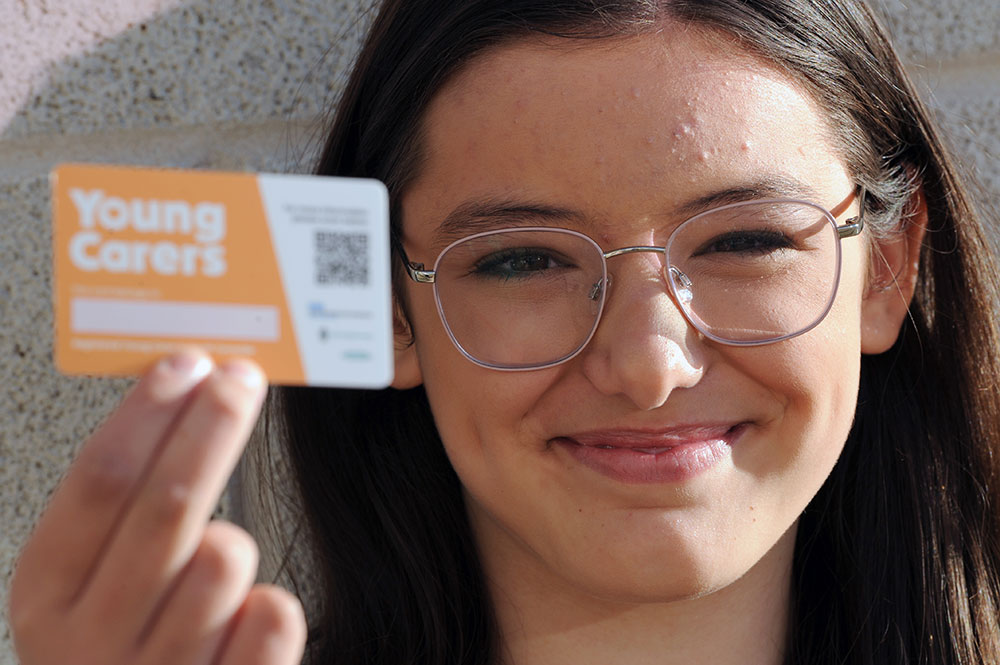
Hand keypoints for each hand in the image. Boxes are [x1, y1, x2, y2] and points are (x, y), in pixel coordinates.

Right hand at [8, 351, 306, 664]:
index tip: (186, 364)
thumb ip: (121, 510)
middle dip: (211, 427)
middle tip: (240, 380)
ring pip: (224, 557)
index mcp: (48, 597)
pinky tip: (248, 617)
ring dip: (234, 541)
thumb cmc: (117, 652)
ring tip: (218, 564)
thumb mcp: (85, 587)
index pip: (99, 481)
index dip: (148, 413)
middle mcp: (92, 641)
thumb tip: (179, 395)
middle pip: (166, 505)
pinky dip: (271, 605)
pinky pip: (273, 617)